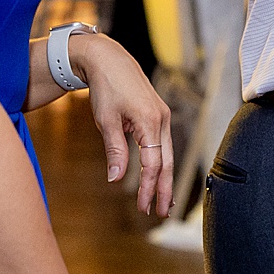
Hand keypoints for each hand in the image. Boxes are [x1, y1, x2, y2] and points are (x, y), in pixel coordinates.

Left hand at [71, 34, 175, 215]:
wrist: (109, 59)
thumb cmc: (106, 87)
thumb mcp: (106, 120)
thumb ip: (115, 150)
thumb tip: (116, 179)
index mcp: (149, 121)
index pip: (152, 163)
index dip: (147, 188)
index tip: (142, 207)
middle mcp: (161, 119)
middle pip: (166, 162)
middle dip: (163, 189)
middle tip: (160, 214)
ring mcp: (163, 117)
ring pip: (167, 155)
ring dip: (165, 179)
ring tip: (164, 202)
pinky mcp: (158, 115)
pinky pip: (164, 145)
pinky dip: (162, 163)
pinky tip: (159, 175)